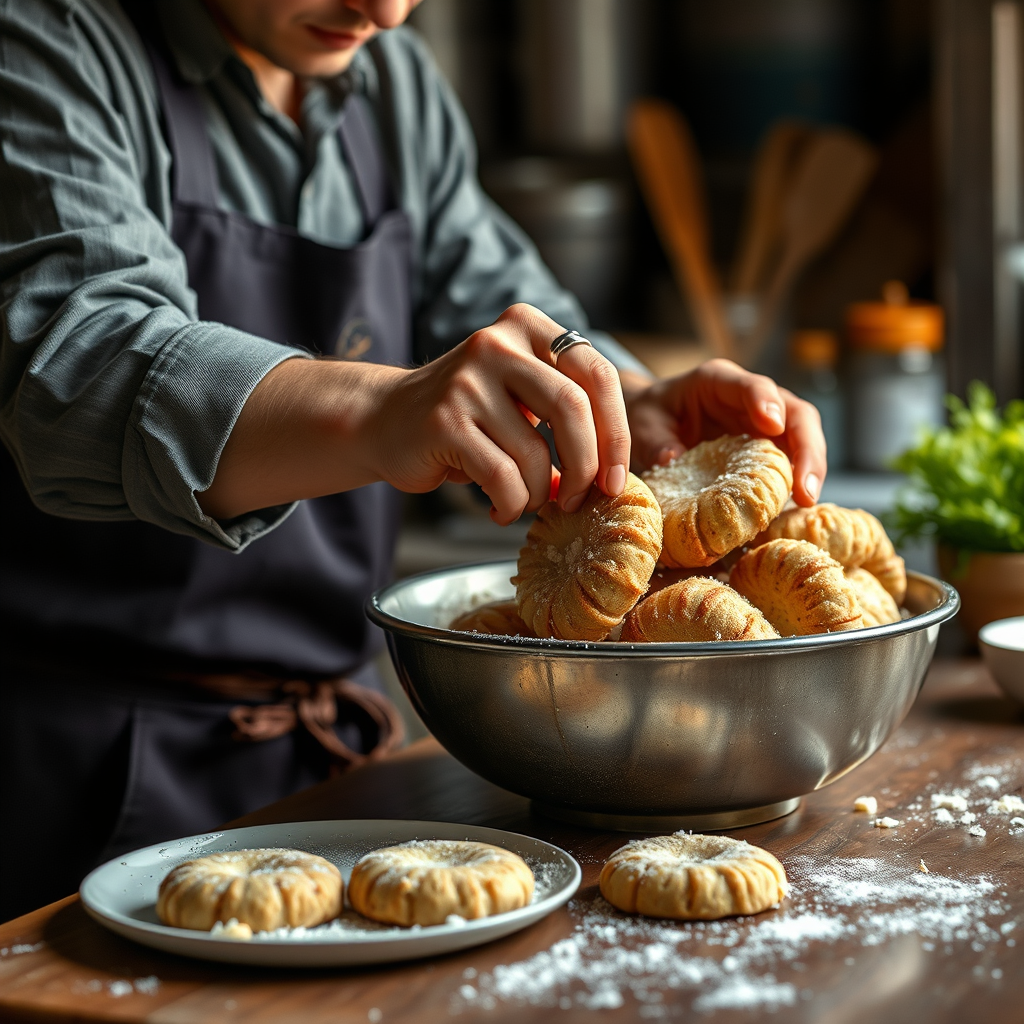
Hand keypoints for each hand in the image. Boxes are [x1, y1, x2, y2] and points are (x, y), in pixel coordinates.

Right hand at [199, 304, 631, 523]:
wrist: (382, 420)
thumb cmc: (467, 417)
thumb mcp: (519, 393)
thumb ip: (565, 411)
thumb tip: (614, 471)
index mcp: (526, 327)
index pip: (596, 374)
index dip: (616, 433)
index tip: (616, 479)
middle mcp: (496, 343)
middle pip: (573, 408)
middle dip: (586, 466)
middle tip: (578, 499)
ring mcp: (467, 380)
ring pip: (535, 454)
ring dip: (540, 493)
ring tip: (526, 501)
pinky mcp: (444, 421)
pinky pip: (502, 478)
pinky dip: (511, 505)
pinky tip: (500, 508)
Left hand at [623, 359, 826, 505]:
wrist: (654, 421)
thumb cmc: (650, 415)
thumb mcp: (642, 424)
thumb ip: (655, 440)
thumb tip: (673, 461)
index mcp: (718, 381)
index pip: (751, 385)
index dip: (765, 401)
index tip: (773, 424)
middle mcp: (750, 398)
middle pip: (795, 413)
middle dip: (806, 448)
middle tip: (805, 487)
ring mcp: (764, 423)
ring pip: (802, 437)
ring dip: (809, 469)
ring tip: (806, 502)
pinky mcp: (767, 447)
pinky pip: (790, 461)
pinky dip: (796, 483)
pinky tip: (795, 509)